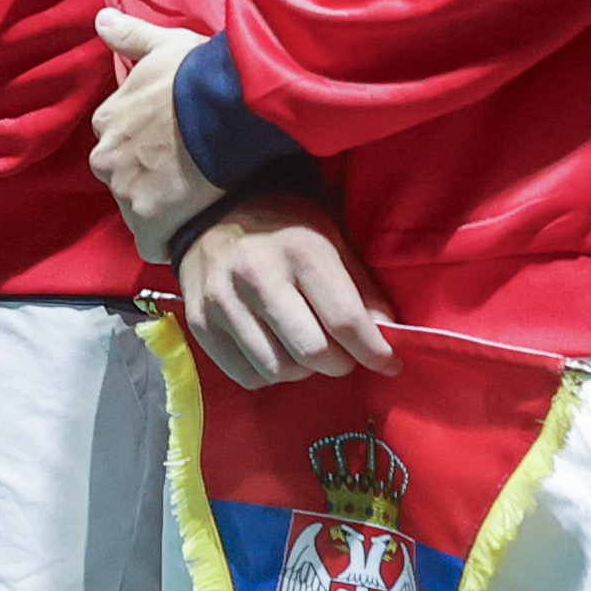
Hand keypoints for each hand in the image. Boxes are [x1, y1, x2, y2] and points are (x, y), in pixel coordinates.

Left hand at [90, 10, 225, 257]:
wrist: (222, 106)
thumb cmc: (194, 74)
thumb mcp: (162, 45)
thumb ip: (130, 36)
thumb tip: (101, 19)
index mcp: (107, 120)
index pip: (117, 143)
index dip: (145, 147)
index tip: (171, 146)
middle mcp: (106, 158)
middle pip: (122, 178)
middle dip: (147, 179)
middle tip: (186, 172)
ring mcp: (125, 191)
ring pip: (136, 209)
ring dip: (159, 208)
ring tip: (196, 200)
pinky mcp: (148, 220)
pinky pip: (151, 244)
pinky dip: (168, 240)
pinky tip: (191, 229)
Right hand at [176, 194, 400, 387]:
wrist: (210, 213)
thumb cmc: (282, 226)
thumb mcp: (330, 239)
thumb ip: (360, 287)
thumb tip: (387, 335)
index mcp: (299, 249)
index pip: (344, 320)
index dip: (374, 351)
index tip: (390, 364)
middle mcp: (257, 275)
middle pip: (312, 353)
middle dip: (340, 363)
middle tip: (345, 355)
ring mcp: (223, 301)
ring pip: (279, 370)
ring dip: (303, 371)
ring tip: (307, 348)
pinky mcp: (200, 323)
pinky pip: (247, 376)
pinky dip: (269, 374)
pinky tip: (275, 350)